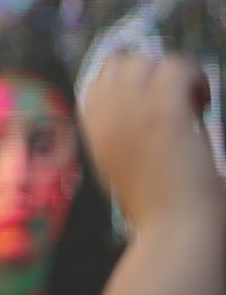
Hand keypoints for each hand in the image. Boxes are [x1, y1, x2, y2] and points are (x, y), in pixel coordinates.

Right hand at [80, 51, 222, 232]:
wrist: (174, 234)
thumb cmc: (156, 213)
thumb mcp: (120, 171)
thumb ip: (120, 140)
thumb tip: (140, 120)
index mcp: (92, 128)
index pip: (99, 81)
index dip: (130, 85)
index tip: (154, 105)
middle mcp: (106, 113)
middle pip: (119, 64)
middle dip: (149, 73)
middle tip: (175, 101)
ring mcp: (133, 110)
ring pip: (146, 60)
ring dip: (171, 73)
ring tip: (191, 101)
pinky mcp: (166, 112)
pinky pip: (178, 68)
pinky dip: (194, 77)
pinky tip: (203, 102)